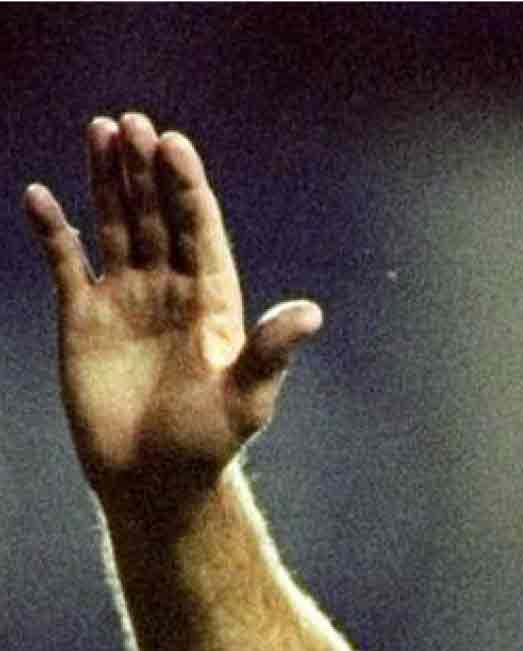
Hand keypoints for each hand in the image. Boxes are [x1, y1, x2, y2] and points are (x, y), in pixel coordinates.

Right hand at [23, 113, 321, 504]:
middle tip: (134, 123)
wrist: (152, 484)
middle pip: (156, 214)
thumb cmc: (205, 447)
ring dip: (106, 180)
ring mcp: (125, 298)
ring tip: (100, 130)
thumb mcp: (244, 400)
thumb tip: (311, 312)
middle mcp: (169, 289)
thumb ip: (270, 351)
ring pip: (116, 224)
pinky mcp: (83, 315)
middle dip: (145, 170)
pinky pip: (66, 261)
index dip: (188, 187)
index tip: (174, 145)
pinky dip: (53, 230)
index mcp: (211, 302)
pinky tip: (41, 197)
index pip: (200, 229)